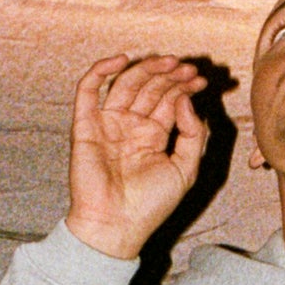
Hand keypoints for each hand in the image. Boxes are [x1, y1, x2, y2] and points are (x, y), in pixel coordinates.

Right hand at [65, 54, 207, 260]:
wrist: (116, 225)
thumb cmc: (151, 205)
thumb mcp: (185, 169)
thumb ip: (192, 134)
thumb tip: (185, 99)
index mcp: (152, 136)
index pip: (168, 101)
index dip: (184, 87)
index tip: (200, 79)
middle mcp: (130, 127)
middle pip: (149, 89)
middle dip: (169, 76)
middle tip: (187, 67)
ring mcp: (107, 124)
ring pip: (125, 84)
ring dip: (146, 69)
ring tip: (168, 61)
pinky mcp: (85, 126)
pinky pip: (87, 90)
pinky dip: (100, 71)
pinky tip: (122, 60)